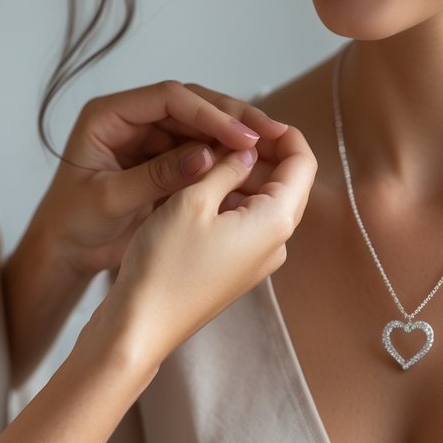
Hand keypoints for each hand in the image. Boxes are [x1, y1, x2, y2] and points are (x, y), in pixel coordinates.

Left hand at [33, 81, 289, 276]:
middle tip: (271, 132)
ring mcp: (152, 137)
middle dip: (232, 117)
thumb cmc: (73, 224)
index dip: (208, 112)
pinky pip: (204, 150)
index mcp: (109, 115)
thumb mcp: (110, 200)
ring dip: (236, 136)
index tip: (240, 135)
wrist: (66, 253)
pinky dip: (229, 158)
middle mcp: (133, 118)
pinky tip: (256, 166)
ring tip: (273, 146)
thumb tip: (205, 156)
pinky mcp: (167, 159)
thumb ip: (156, 176)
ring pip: (204, 125)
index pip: (168, 98)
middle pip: (192, 104)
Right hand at [104, 124, 316, 361]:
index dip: (282, 132)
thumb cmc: (164, 266)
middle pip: (286, 180)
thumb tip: (244, 149)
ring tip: (207, 150)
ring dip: (243, 172)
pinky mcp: (238, 268)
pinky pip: (247, 221)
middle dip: (260, 150)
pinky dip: (231, 197)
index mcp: (275, 221)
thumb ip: (225, 167)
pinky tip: (201, 184)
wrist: (141, 327)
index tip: (252, 115)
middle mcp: (277, 242)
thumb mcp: (192, 200)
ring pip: (264, 200)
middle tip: (222, 127)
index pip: (302, 161)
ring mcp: (258, 258)